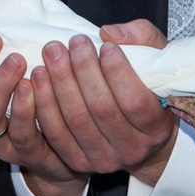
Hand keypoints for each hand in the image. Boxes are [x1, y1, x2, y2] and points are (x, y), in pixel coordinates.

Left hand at [32, 19, 177, 185]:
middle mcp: (131, 149)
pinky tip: (37, 79)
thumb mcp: (157, 64)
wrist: (133, 137)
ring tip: (52, 53)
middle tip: (73, 43)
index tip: (105, 46)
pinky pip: (55, 133)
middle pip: (101, 109)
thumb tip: (111, 33)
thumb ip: (143, 41)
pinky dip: (43, 105)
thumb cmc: (145, 92)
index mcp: (156, 128)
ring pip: (75, 120)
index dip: (118, 72)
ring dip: (59, 84)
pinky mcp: (77, 161)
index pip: (135, 101)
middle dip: (83, 71)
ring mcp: (102, 159)